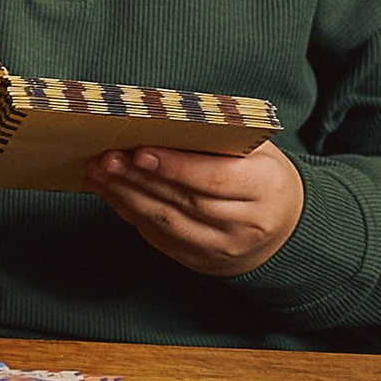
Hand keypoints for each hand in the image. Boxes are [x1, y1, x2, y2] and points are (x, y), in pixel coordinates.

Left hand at [87, 139, 304, 276]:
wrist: (282, 228)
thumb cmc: (261, 175)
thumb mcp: (256, 150)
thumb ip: (219, 138)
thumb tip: (162, 119)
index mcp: (266, 188)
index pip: (215, 179)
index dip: (176, 167)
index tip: (140, 152)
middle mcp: (247, 224)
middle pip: (185, 201)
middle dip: (140, 179)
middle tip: (106, 158)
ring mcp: (223, 248)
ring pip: (166, 222)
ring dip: (127, 196)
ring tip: (99, 172)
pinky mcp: (200, 261)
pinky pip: (159, 237)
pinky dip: (131, 213)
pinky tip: (111, 192)